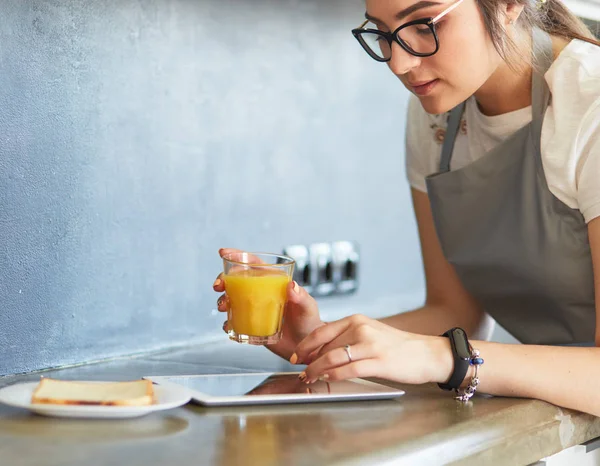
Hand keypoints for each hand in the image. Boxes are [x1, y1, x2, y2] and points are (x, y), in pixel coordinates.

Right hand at [213, 248, 323, 359]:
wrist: (307, 346)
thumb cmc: (310, 322)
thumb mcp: (307, 307)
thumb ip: (301, 297)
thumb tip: (291, 285)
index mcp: (273, 282)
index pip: (254, 264)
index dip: (238, 256)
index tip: (223, 253)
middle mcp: (261, 293)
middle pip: (237, 281)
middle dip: (223, 280)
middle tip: (218, 286)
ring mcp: (254, 309)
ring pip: (232, 300)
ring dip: (222, 301)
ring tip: (223, 307)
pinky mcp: (251, 325)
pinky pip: (234, 322)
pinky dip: (227, 323)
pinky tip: (229, 326)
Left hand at [292, 314, 452, 384]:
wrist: (426, 353)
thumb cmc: (397, 346)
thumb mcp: (370, 333)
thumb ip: (347, 338)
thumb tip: (321, 350)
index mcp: (356, 320)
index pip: (322, 331)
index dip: (305, 345)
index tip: (296, 356)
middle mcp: (361, 329)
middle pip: (325, 346)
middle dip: (309, 361)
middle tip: (301, 372)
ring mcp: (370, 345)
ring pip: (333, 357)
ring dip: (317, 370)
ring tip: (309, 378)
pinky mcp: (378, 362)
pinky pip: (349, 370)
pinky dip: (333, 376)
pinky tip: (327, 380)